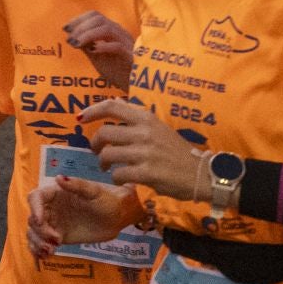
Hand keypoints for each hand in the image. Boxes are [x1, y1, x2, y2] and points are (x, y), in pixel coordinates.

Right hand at [27, 175, 141, 257]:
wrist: (117, 219)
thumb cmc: (107, 201)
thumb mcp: (94, 192)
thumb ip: (77, 186)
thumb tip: (58, 178)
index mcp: (56, 193)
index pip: (35, 198)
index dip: (34, 208)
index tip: (41, 221)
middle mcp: (51, 207)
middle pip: (32, 219)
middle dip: (40, 231)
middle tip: (56, 240)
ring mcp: (53, 223)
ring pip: (33, 233)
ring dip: (37, 243)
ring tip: (51, 251)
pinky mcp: (57, 237)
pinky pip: (40, 244)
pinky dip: (38, 251)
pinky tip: (46, 256)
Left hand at [65, 12, 134, 89]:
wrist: (136, 86)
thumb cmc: (117, 71)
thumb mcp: (98, 57)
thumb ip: (87, 45)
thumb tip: (71, 36)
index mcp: (112, 31)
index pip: (95, 16)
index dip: (79, 19)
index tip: (65, 29)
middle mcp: (119, 33)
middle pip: (99, 19)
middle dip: (81, 27)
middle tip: (70, 39)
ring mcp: (126, 43)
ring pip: (107, 29)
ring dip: (88, 35)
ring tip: (76, 44)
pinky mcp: (130, 56)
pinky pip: (117, 46)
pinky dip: (103, 46)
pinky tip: (93, 51)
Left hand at [82, 98, 201, 200]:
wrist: (201, 174)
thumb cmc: (178, 152)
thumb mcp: (159, 128)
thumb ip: (137, 120)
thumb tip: (115, 105)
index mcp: (147, 118)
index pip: (113, 106)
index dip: (92, 111)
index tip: (81, 118)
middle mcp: (144, 132)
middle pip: (104, 133)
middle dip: (95, 145)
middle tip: (97, 152)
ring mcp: (145, 152)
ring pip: (108, 155)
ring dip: (103, 163)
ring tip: (108, 168)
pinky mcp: (146, 173)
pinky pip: (118, 174)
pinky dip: (116, 178)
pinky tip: (123, 178)